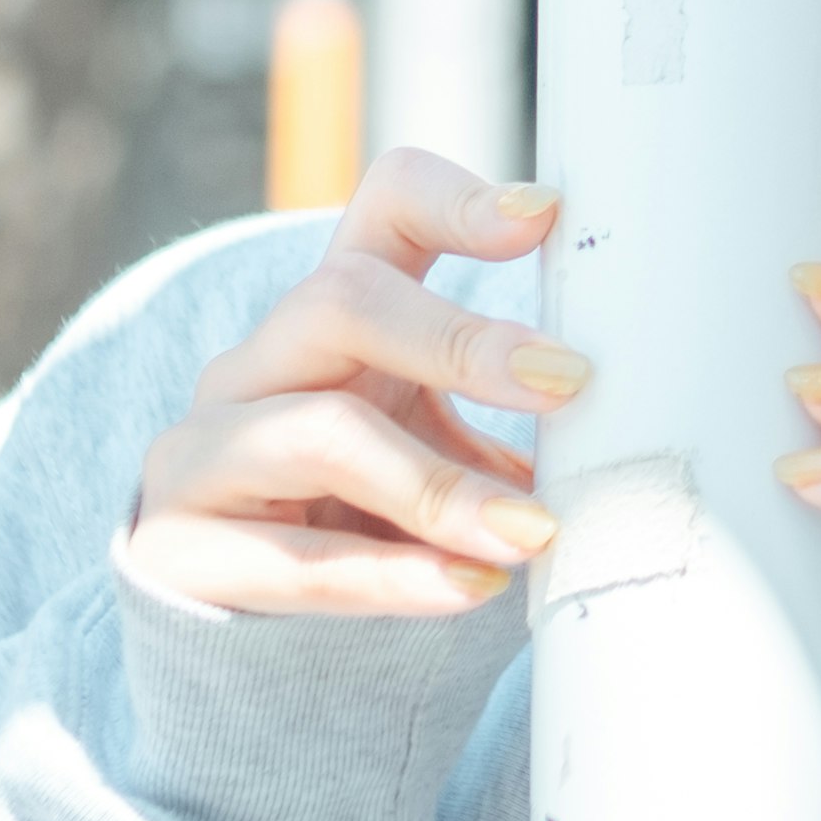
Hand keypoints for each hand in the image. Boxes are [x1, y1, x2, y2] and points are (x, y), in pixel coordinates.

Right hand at [127, 148, 589, 615]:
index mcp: (332, 314)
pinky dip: (397, 577)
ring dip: (440, 486)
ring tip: (534, 530)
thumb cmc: (361, 509)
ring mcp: (205, 449)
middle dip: (462, 341)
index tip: (547, 215)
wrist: (234, 620)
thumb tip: (641, 430)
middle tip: (569, 383)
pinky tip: (471, 586)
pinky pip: (298, 559)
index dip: (456, 199)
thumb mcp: (438, 443)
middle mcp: (256, 361)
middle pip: (342, 300)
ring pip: (320, 434)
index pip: (379, 207)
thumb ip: (510, 424)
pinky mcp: (180, 546)